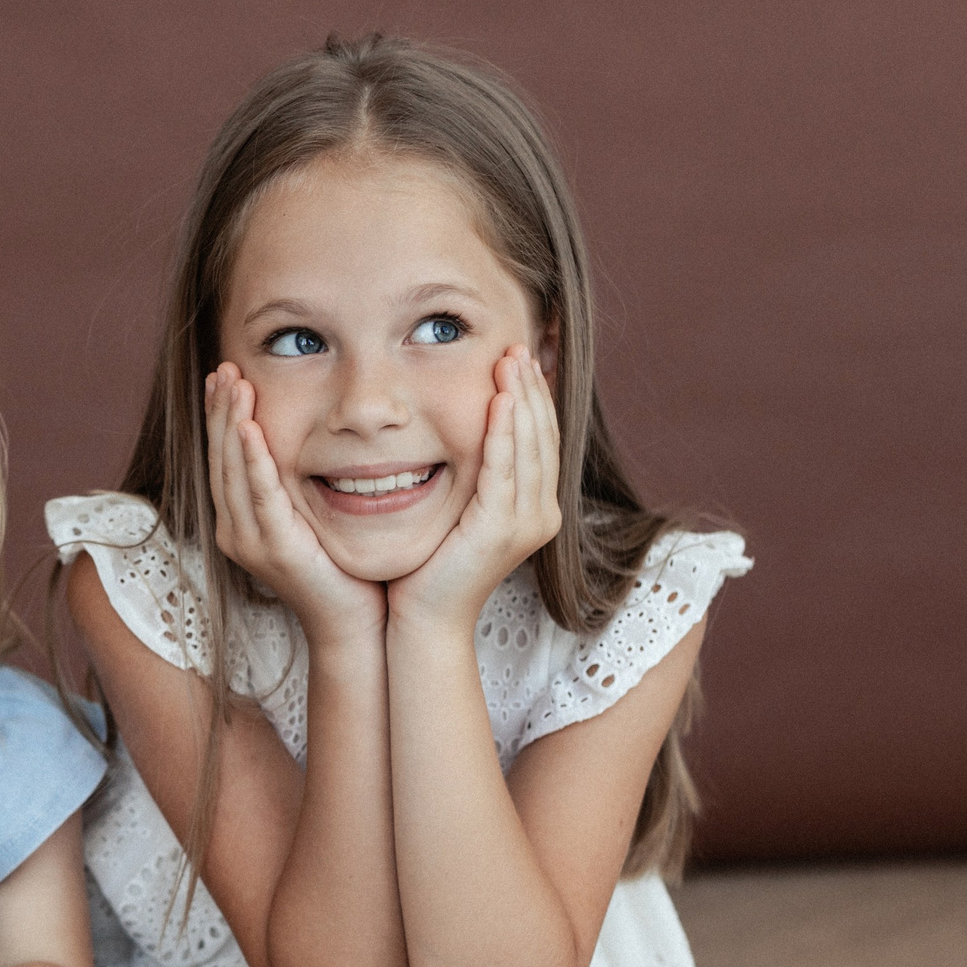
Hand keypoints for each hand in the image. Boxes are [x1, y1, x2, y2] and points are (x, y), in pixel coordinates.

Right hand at [206, 364, 384, 647]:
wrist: (355, 626)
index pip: (225, 458)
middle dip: (221, 409)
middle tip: (224, 367)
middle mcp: (236, 531)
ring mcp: (250, 542)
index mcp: (242, 522)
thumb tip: (313, 441)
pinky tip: (249, 427)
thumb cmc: (344, 572)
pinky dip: (252, 459)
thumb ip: (302, 485)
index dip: (222, 416)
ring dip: (231, 422)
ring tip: (232, 382)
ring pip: (233, 470)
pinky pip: (260, 495)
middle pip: (220, 458)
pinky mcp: (274, 548)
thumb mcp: (315, 518)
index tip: (226, 376)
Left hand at [387, 347, 561, 632]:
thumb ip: (472, 476)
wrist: (423, 620)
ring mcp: (525, 523)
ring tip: (510, 359)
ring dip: (521, 398)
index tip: (520, 358)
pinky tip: (499, 400)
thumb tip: (463, 434)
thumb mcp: (458, 511)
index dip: (535, 398)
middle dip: (532, 388)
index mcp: (535, 509)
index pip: (541, 441)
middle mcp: (540, 515)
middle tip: (518, 346)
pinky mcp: (500, 528)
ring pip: (529, 446)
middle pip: (543, 436)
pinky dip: (503, 431)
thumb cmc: (430, 568)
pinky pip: (505, 468)